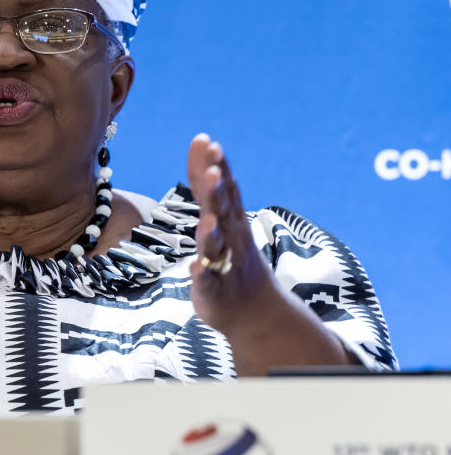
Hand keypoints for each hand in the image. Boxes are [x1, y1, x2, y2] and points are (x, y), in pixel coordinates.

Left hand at [185, 134, 280, 335]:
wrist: (258, 314)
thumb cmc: (232, 256)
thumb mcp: (219, 215)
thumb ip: (206, 184)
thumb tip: (203, 141)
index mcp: (230, 220)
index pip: (222, 188)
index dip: (215, 166)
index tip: (208, 141)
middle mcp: (231, 239)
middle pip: (224, 212)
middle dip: (218, 191)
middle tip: (215, 168)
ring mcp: (224, 265)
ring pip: (217, 246)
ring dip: (212, 233)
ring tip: (207, 220)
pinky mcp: (214, 291)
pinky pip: (209, 282)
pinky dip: (204, 275)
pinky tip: (196, 268)